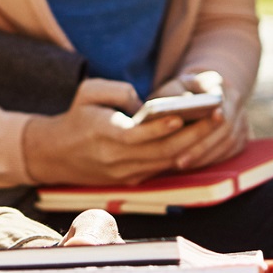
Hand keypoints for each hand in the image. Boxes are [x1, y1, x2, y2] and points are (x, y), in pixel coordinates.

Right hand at [24, 78, 223, 185]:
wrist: (55, 155)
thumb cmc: (76, 117)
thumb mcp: (88, 92)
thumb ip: (119, 91)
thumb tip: (145, 103)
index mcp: (103, 135)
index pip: (136, 136)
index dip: (160, 129)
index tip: (181, 117)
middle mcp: (116, 159)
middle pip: (161, 151)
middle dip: (192, 135)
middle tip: (217, 117)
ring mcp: (125, 174)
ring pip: (166, 162)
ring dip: (194, 146)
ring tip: (215, 125)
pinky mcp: (131, 181)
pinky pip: (162, 168)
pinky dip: (182, 154)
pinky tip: (201, 139)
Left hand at [151, 70, 250, 170]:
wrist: (200, 93)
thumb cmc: (179, 92)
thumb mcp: (171, 88)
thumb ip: (172, 96)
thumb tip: (175, 113)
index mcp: (217, 82)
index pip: (217, 100)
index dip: (207, 119)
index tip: (191, 132)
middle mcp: (234, 99)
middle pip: (225, 125)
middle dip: (201, 146)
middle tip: (179, 161)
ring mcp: (242, 117)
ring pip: (229, 141)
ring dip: (205, 156)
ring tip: (182, 166)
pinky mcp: (243, 135)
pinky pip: (231, 151)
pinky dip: (212, 159)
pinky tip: (194, 165)